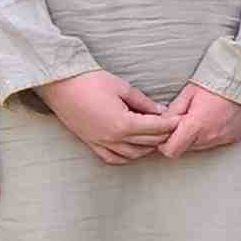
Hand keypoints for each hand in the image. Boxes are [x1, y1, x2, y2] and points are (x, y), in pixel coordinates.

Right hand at [40, 69, 170, 163]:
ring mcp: (101, 143)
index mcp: (123, 124)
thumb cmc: (90, 81)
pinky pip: (114, 158)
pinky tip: (134, 146)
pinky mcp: (91, 144)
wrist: (60, 84)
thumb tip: (162, 111)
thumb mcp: (123, 88)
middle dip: (163, 135)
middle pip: (148, 143)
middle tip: (173, 126)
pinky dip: (128, 155)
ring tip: (156, 134)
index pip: (156, 129)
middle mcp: (113, 138)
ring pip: (134, 154)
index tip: (181, 119)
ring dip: (147, 146)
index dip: (171, 124)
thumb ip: (144, 102)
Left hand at [153, 82, 240, 158]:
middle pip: (185, 148)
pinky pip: (215, 142)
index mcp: (196, 125)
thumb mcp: (188, 92)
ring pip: (200, 146)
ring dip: (196, 136)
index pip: (171, 150)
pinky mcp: (233, 138)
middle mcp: (210, 136)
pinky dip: (210, 134)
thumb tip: (162, 123)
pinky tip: (213, 119)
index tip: (166, 132)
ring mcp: (223, 139)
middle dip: (180, 137)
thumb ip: (173, 111)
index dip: (165, 144)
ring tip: (200, 117)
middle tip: (183, 120)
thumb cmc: (217, 82)